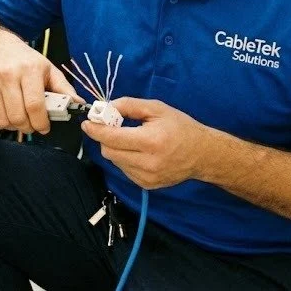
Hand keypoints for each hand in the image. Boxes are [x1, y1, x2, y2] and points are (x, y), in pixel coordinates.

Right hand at [0, 30, 81, 134]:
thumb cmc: (24, 60)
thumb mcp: (48, 69)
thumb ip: (63, 89)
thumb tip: (79, 104)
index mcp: (29, 69)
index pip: (35, 105)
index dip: (41, 122)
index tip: (44, 127)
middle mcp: (7, 74)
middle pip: (18, 116)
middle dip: (28, 127)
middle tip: (32, 124)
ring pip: (2, 120)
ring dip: (13, 126)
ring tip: (18, 117)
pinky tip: (5, 114)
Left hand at [81, 97, 210, 188]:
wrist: (202, 154)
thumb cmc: (180, 127)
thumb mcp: (156, 108)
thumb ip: (128, 105)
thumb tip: (105, 108)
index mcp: (151, 141)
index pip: (112, 138)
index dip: (96, 130)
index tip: (87, 123)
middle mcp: (148, 163)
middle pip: (109, 152)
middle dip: (105, 138)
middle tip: (112, 127)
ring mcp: (147, 177)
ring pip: (115, 162)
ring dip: (115, 149)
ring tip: (130, 139)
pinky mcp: (147, 185)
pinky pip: (124, 170)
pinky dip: (124, 159)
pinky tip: (138, 152)